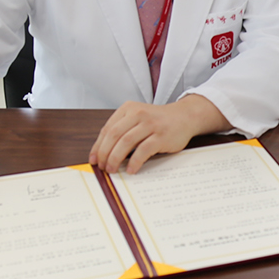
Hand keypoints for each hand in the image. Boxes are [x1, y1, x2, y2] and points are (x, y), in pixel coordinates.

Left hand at [89, 94, 230, 173]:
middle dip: (105, 154)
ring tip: (113, 169)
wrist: (184, 116)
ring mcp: (151, 124)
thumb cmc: (158, 121)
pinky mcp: (161, 136)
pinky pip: (143, 150)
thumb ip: (123, 130)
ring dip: (116, 158)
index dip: (98, 146)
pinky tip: (131, 169)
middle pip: (114, 135)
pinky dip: (135, 162)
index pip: (107, 129)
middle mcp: (138, 113)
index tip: (94, 159)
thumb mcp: (137, 118)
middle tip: (103, 167)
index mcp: (128, 108)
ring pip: (126, 142)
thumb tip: (103, 153)